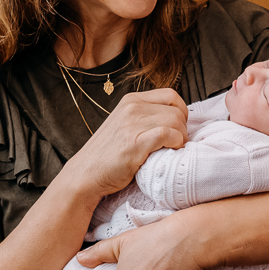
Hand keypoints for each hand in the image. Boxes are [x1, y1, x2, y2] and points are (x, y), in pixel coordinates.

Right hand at [68, 89, 187, 197]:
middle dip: (183, 128)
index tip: (178, 128)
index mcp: (131, 100)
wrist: (85, 174)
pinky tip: (169, 153)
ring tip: (172, 150)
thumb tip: (177, 119)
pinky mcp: (136, 142)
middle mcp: (132, 107)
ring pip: (176, 121)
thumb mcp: (125, 124)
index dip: (181, 111)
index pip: (171, 95)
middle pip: (176, 110)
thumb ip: (146, 117)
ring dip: (181, 138)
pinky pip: (169, 135)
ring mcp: (133, 123)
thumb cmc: (109, 155)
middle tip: (176, 144)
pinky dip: (176, 144)